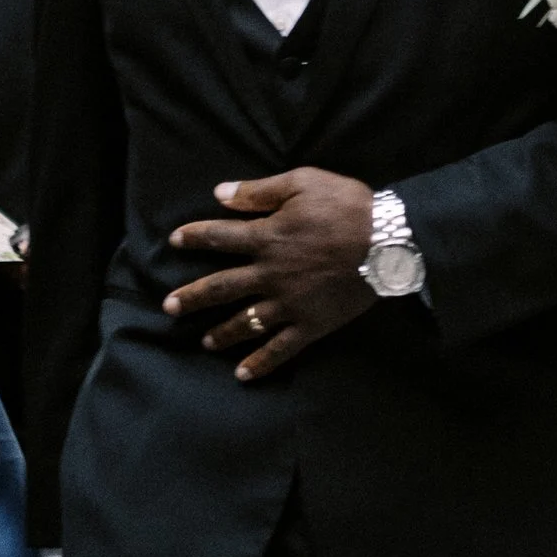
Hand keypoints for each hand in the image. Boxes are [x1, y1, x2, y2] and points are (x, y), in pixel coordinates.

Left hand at [166, 169, 380, 380]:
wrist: (388, 242)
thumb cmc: (347, 206)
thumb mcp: (303, 182)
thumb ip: (259, 191)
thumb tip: (220, 193)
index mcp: (266, 238)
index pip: (219, 237)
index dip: (195, 238)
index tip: (175, 241)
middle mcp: (269, 274)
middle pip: (221, 287)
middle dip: (192, 297)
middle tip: (169, 307)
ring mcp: (288, 303)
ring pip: (245, 322)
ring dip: (221, 332)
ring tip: (205, 341)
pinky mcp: (310, 325)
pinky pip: (280, 349)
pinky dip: (260, 363)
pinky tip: (242, 374)